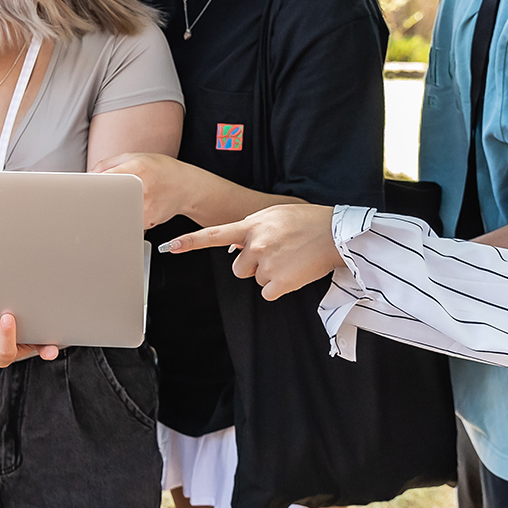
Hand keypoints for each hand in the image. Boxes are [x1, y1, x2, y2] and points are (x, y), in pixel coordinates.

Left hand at [95, 152, 206, 227]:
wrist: (187, 187)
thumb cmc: (161, 169)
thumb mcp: (136, 156)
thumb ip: (109, 164)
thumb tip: (88, 175)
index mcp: (138, 168)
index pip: (107, 179)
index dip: (93, 186)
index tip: (83, 191)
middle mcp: (143, 189)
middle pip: (109, 200)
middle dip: (98, 200)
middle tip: (91, 201)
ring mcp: (147, 208)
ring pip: (116, 213)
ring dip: (111, 209)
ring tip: (119, 201)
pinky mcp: (148, 222)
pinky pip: (126, 221)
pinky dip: (123, 216)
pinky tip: (132, 207)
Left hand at [162, 204, 341, 299]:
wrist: (336, 234)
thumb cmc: (306, 221)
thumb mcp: (274, 215)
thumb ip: (251, 227)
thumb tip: (235, 245)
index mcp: (251, 227)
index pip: (214, 235)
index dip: (190, 242)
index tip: (171, 247)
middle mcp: (255, 245)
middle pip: (238, 268)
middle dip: (253, 265)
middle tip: (276, 253)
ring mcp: (267, 264)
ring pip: (255, 280)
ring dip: (269, 274)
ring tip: (289, 259)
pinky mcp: (280, 282)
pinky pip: (268, 292)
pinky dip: (280, 287)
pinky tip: (294, 272)